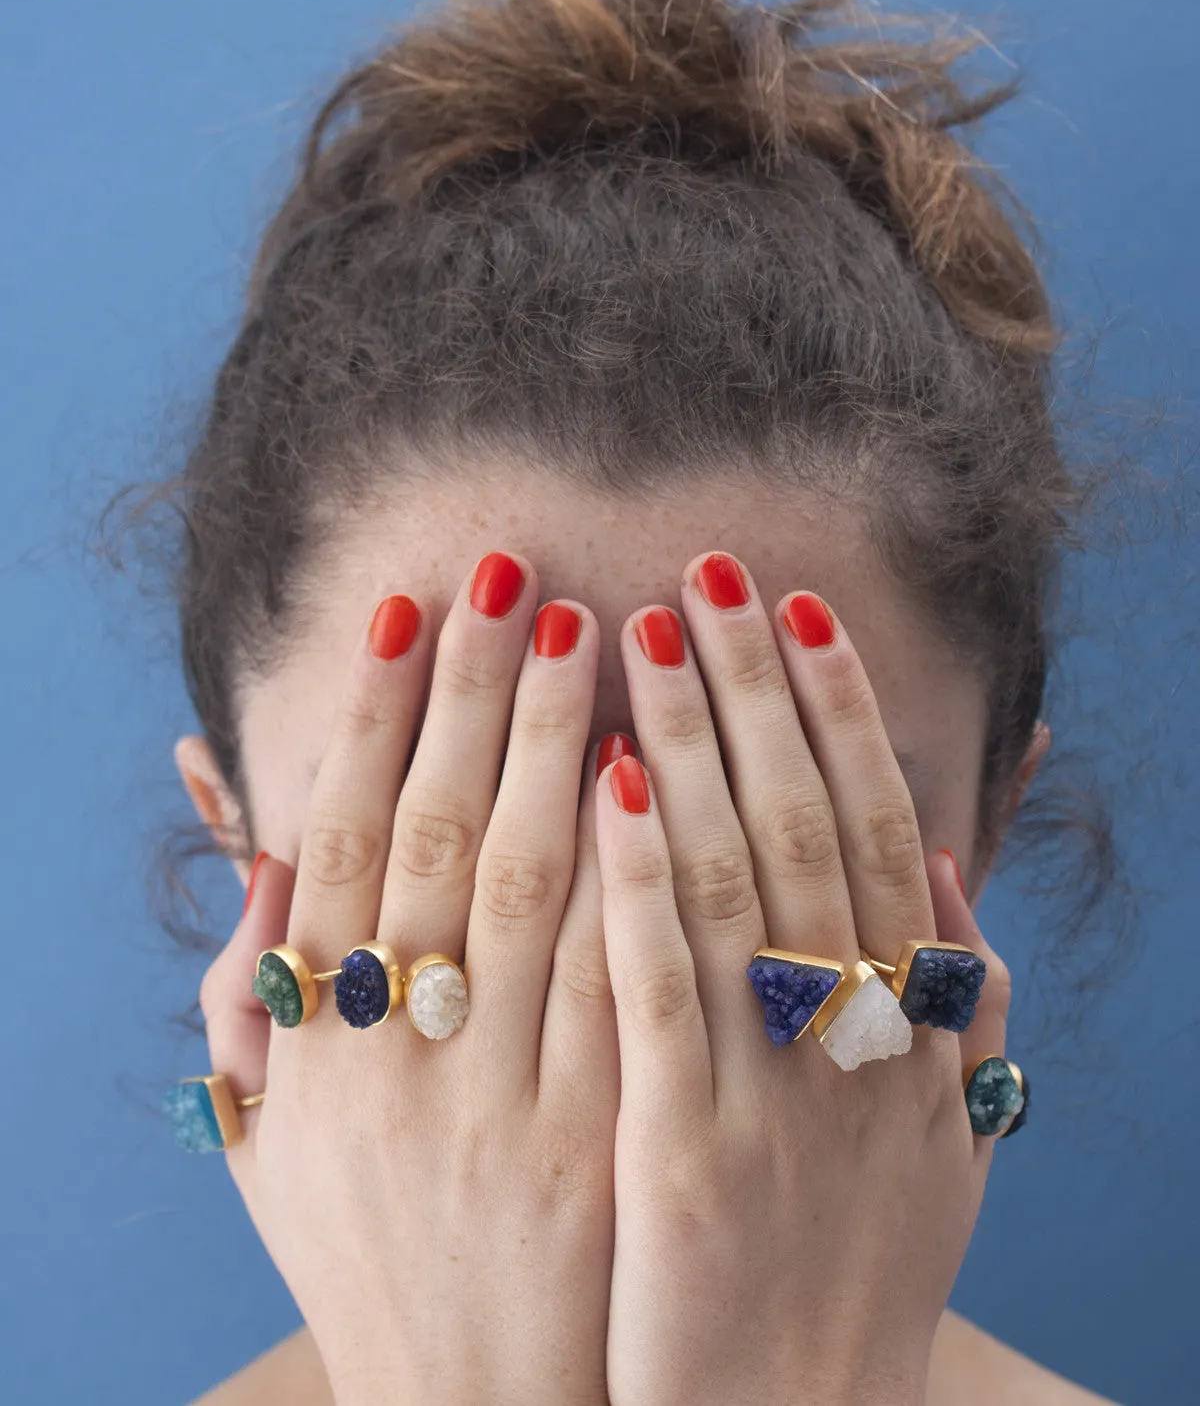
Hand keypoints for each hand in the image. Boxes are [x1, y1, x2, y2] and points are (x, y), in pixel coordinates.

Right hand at [197, 553, 618, 1405]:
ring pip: (547, 888)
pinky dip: (650, 872)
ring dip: (572, 745)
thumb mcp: (273, 1151)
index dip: (370, 717)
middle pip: (446, 835)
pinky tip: (673, 775)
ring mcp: (519, 1095)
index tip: (405, 607)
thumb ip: (250, 1011)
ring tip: (607, 627)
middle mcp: (410, 1059)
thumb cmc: (370, 1266)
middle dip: (481, 692)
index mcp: (319, 1052)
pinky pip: (639, 981)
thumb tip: (259, 860)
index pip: (344, 843)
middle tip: (517, 572)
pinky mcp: (618, 1133)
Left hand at [590, 552, 1011, 1405]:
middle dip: (751, 686)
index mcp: (914, 1029)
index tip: (791, 608)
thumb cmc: (857, 1282)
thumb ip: (960, 1007)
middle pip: (804, 821)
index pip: (877, 827)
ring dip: (686, 741)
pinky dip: (641, 879)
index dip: (838, 709)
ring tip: (635, 628)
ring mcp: (776, 1095)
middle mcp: (858, 1041)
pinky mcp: (686, 1154)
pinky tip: (603, 779)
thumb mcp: (943, 1144)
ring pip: (733, 880)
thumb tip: (952, 864)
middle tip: (704, 568)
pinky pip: (662, 993)